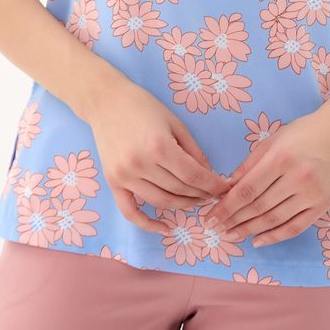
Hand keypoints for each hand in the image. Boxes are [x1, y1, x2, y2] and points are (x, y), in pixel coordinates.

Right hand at [89, 75, 230, 237]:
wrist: (106, 101)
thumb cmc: (143, 106)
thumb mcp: (174, 122)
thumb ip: (193, 150)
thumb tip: (208, 175)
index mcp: (159, 146)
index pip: (193, 175)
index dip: (212, 185)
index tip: (224, 189)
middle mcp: (141, 164)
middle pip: (179, 190)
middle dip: (200, 195)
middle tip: (213, 195)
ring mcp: (124, 176)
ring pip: (160, 202)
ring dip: (181, 206)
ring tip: (195, 202)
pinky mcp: (112, 182)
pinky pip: (130, 211)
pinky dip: (147, 224)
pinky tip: (164, 228)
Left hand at [206, 112, 329, 246]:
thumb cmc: (302, 133)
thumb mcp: (271, 141)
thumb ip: (249, 165)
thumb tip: (227, 188)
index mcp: (281, 158)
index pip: (248, 189)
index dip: (227, 206)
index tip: (211, 216)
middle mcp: (298, 178)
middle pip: (259, 207)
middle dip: (234, 220)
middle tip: (216, 228)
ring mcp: (312, 194)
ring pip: (274, 220)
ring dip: (250, 230)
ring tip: (232, 235)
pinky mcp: (322, 205)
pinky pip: (295, 227)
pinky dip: (274, 237)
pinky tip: (257, 240)